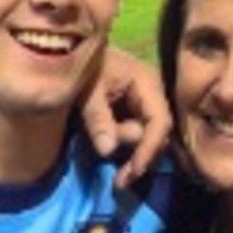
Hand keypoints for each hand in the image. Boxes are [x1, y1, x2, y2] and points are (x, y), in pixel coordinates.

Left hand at [79, 46, 171, 185]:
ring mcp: (146, 103)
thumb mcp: (86, 90)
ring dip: (131, 153)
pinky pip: (137, 134)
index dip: (149, 149)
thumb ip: (98, 118)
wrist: (73, 52)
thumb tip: (108, 150)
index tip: (133, 172)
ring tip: (104, 147)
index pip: (160, 122)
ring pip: (148, 138)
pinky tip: (109, 149)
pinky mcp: (136, 111)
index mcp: (147, 82)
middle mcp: (153, 93)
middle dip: (140, 158)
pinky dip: (125, 146)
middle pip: (158, 134)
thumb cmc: (82, 67)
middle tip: (120, 181)